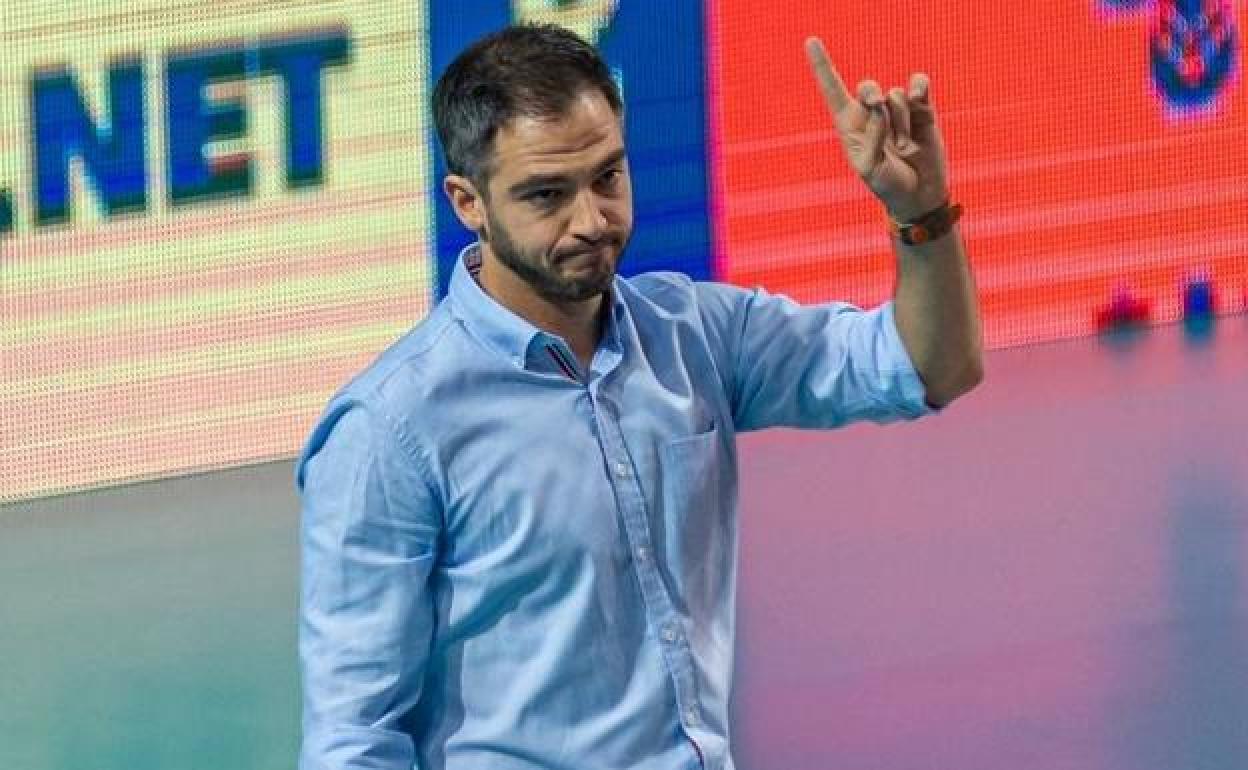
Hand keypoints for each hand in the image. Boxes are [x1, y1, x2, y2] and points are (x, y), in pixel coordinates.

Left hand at [805, 37, 949, 221]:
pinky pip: (918, 84)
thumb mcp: (870, 167)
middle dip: (871, 94)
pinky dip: (919, 87)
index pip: (833, 90)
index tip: (810, 41)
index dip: (822, 65)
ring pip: (895, 96)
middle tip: (877, 106)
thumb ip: (871, 136)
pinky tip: (920, 97)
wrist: (919, 195)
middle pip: (867, 87)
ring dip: (901, 123)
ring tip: (904, 148)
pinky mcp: (922, 109)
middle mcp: (871, 113)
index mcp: (849, 125)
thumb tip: (880, 106)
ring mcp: (897, 110)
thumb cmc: (887, 185)